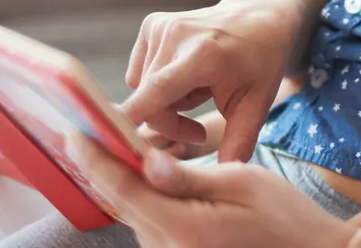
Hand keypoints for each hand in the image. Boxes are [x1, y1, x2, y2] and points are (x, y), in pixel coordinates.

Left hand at [66, 133, 355, 247]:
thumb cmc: (285, 215)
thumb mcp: (240, 180)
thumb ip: (186, 176)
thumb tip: (146, 161)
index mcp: (185, 228)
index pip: (126, 190)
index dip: (97, 159)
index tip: (75, 133)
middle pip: (123, 203)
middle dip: (105, 166)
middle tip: (89, 130)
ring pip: (134, 213)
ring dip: (123, 181)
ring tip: (113, 146)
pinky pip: (150, 223)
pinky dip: (142, 197)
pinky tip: (145, 174)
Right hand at [123, 0, 305, 162]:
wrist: (260, 19)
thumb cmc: (261, 62)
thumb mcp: (257, 103)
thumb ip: (239, 140)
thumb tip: (225, 175)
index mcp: (203, 55)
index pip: (154, 92)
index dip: (130, 120)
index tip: (116, 145)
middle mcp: (176, 36)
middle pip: (148, 102)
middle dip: (169, 123)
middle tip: (198, 128)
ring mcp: (161, 26)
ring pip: (142, 90)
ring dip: (164, 103)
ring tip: (198, 94)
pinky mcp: (152, 24)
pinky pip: (139, 73)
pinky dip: (158, 84)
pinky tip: (185, 77)